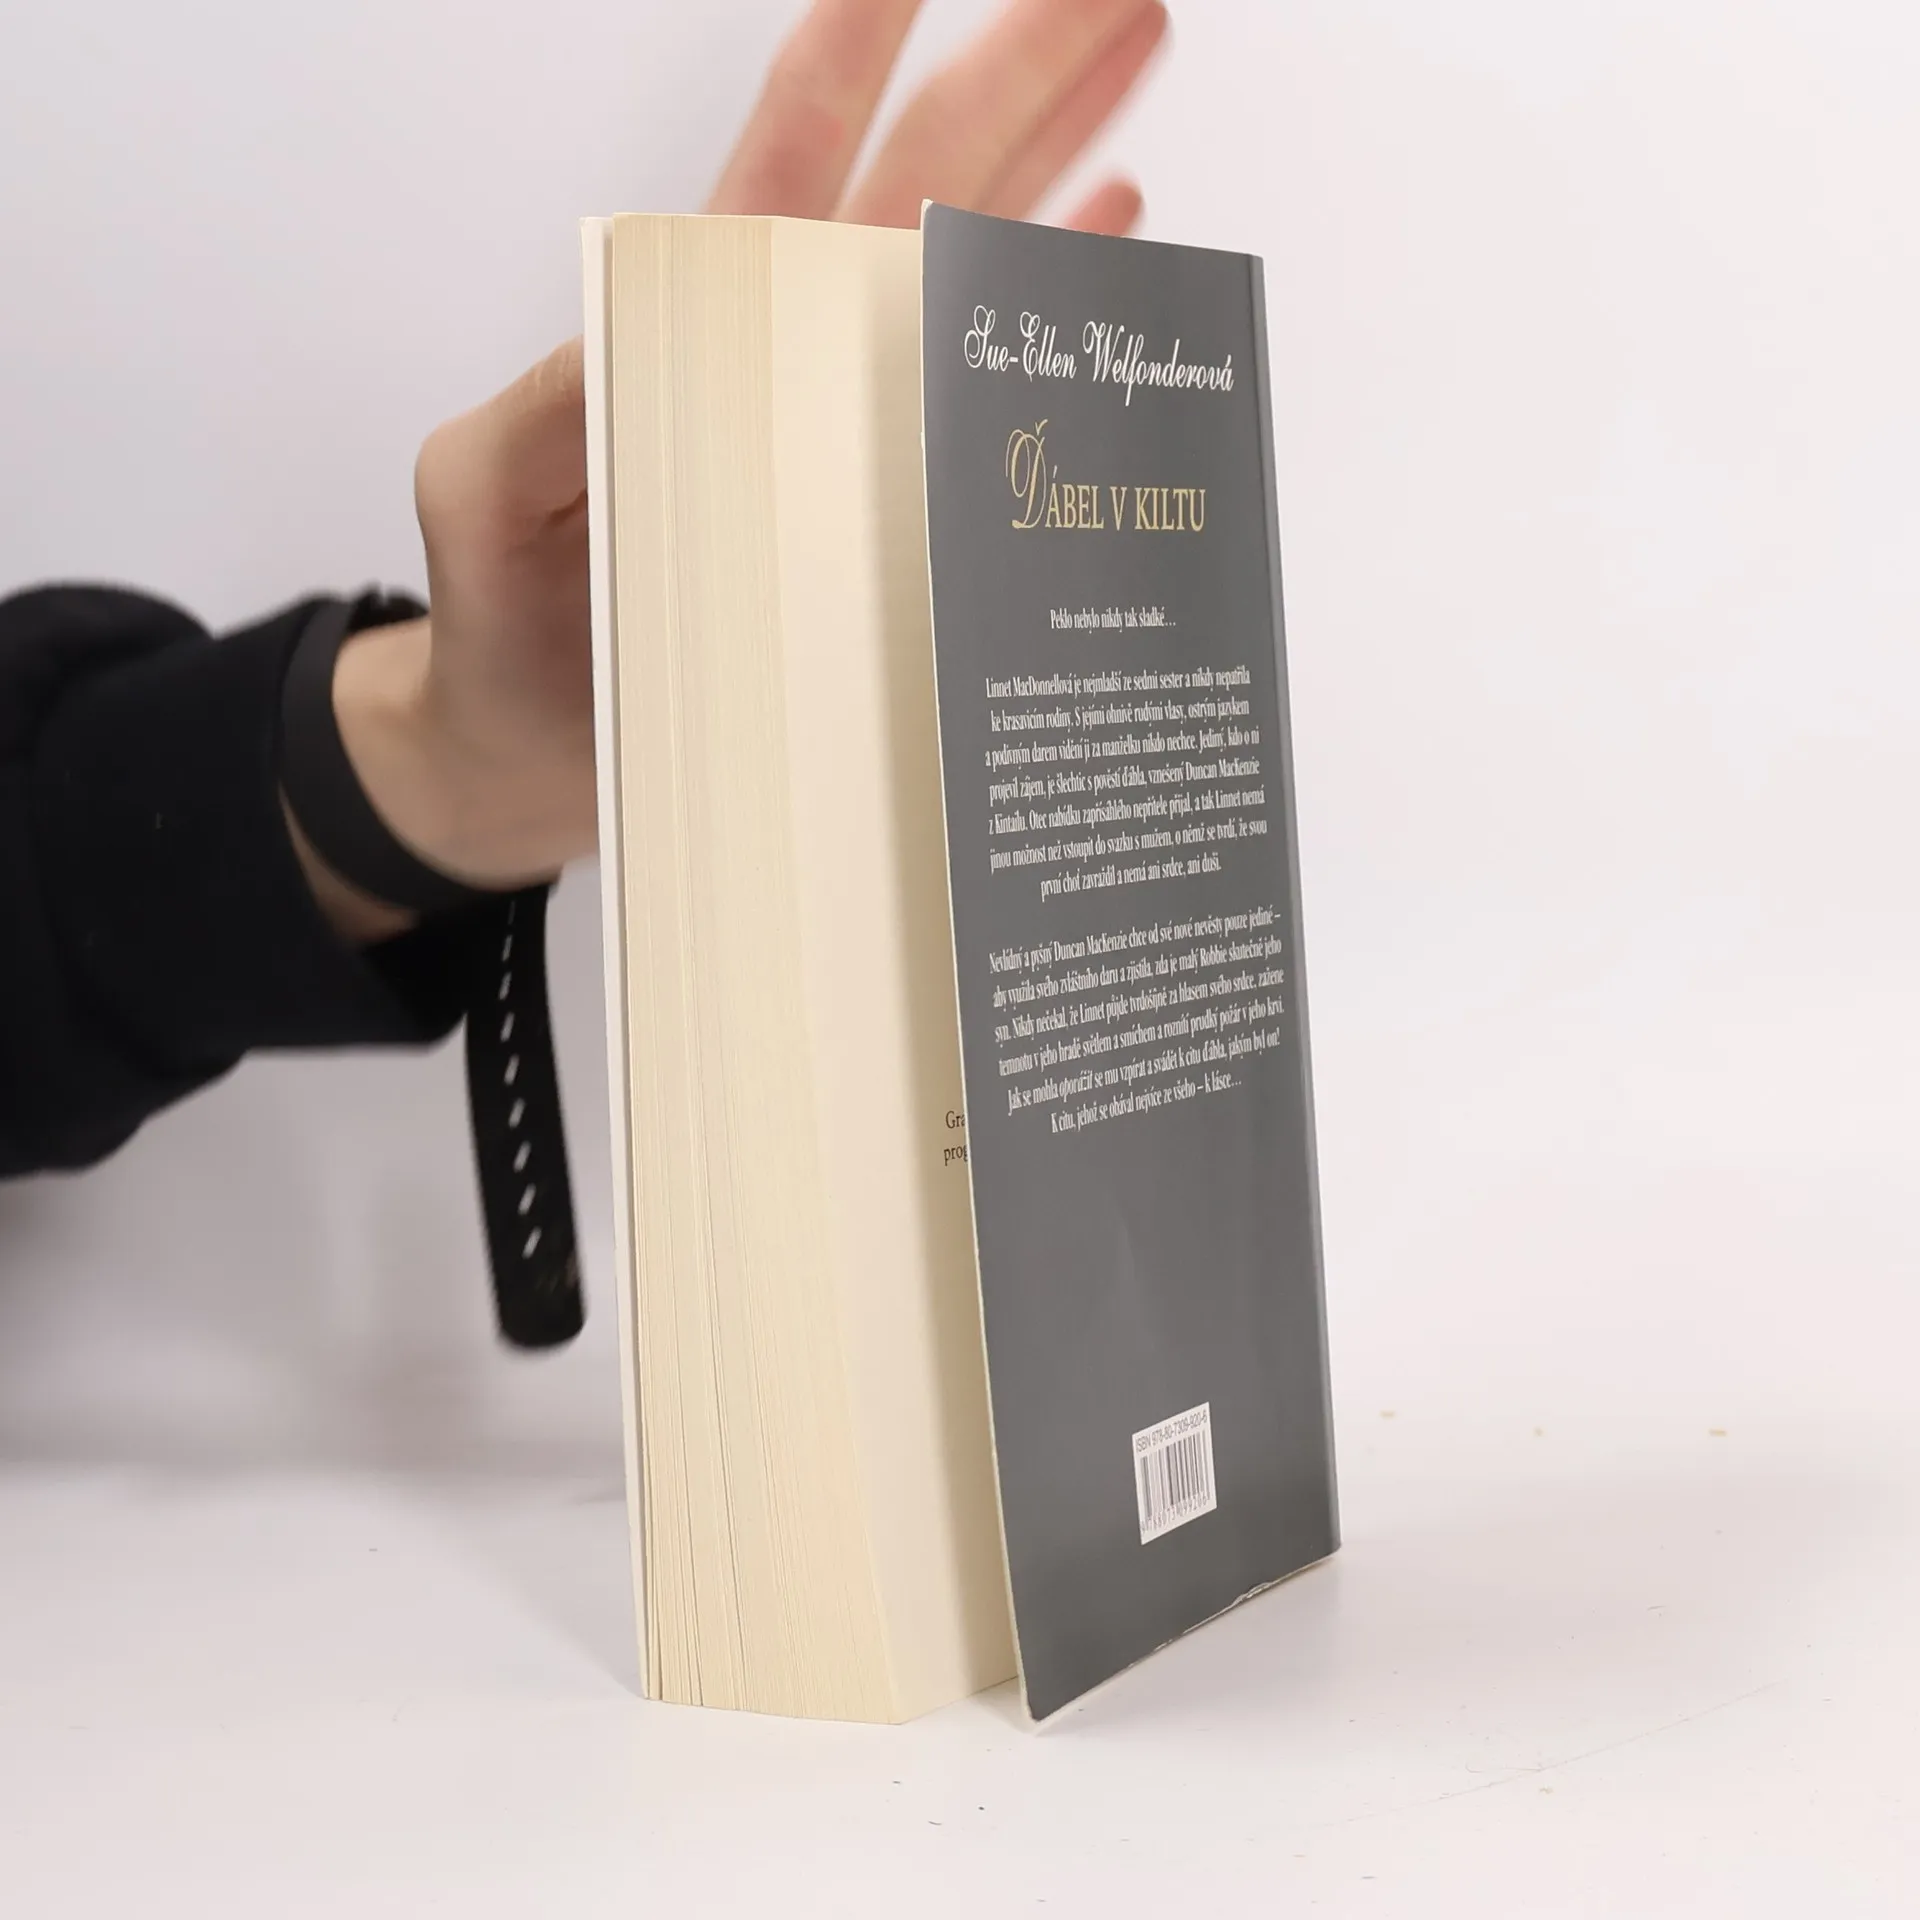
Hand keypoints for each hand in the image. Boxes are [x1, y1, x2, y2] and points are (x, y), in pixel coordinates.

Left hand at [309, 0, 1169, 939]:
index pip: (790, 161)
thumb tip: (644, 327)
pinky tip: (1106, 236)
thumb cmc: (505, 624)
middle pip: (920, 179)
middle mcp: (792, 354)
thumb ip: (552, 408)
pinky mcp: (881, 497)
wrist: (542, 745)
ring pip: (968, 257)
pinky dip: (1042, 314)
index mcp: (702, 331)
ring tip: (1137, 50)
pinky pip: (978, 383)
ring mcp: (845, 418)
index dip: (853, 55)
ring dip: (1058, 153)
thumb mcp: (486, 497)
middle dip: (1017, 69)